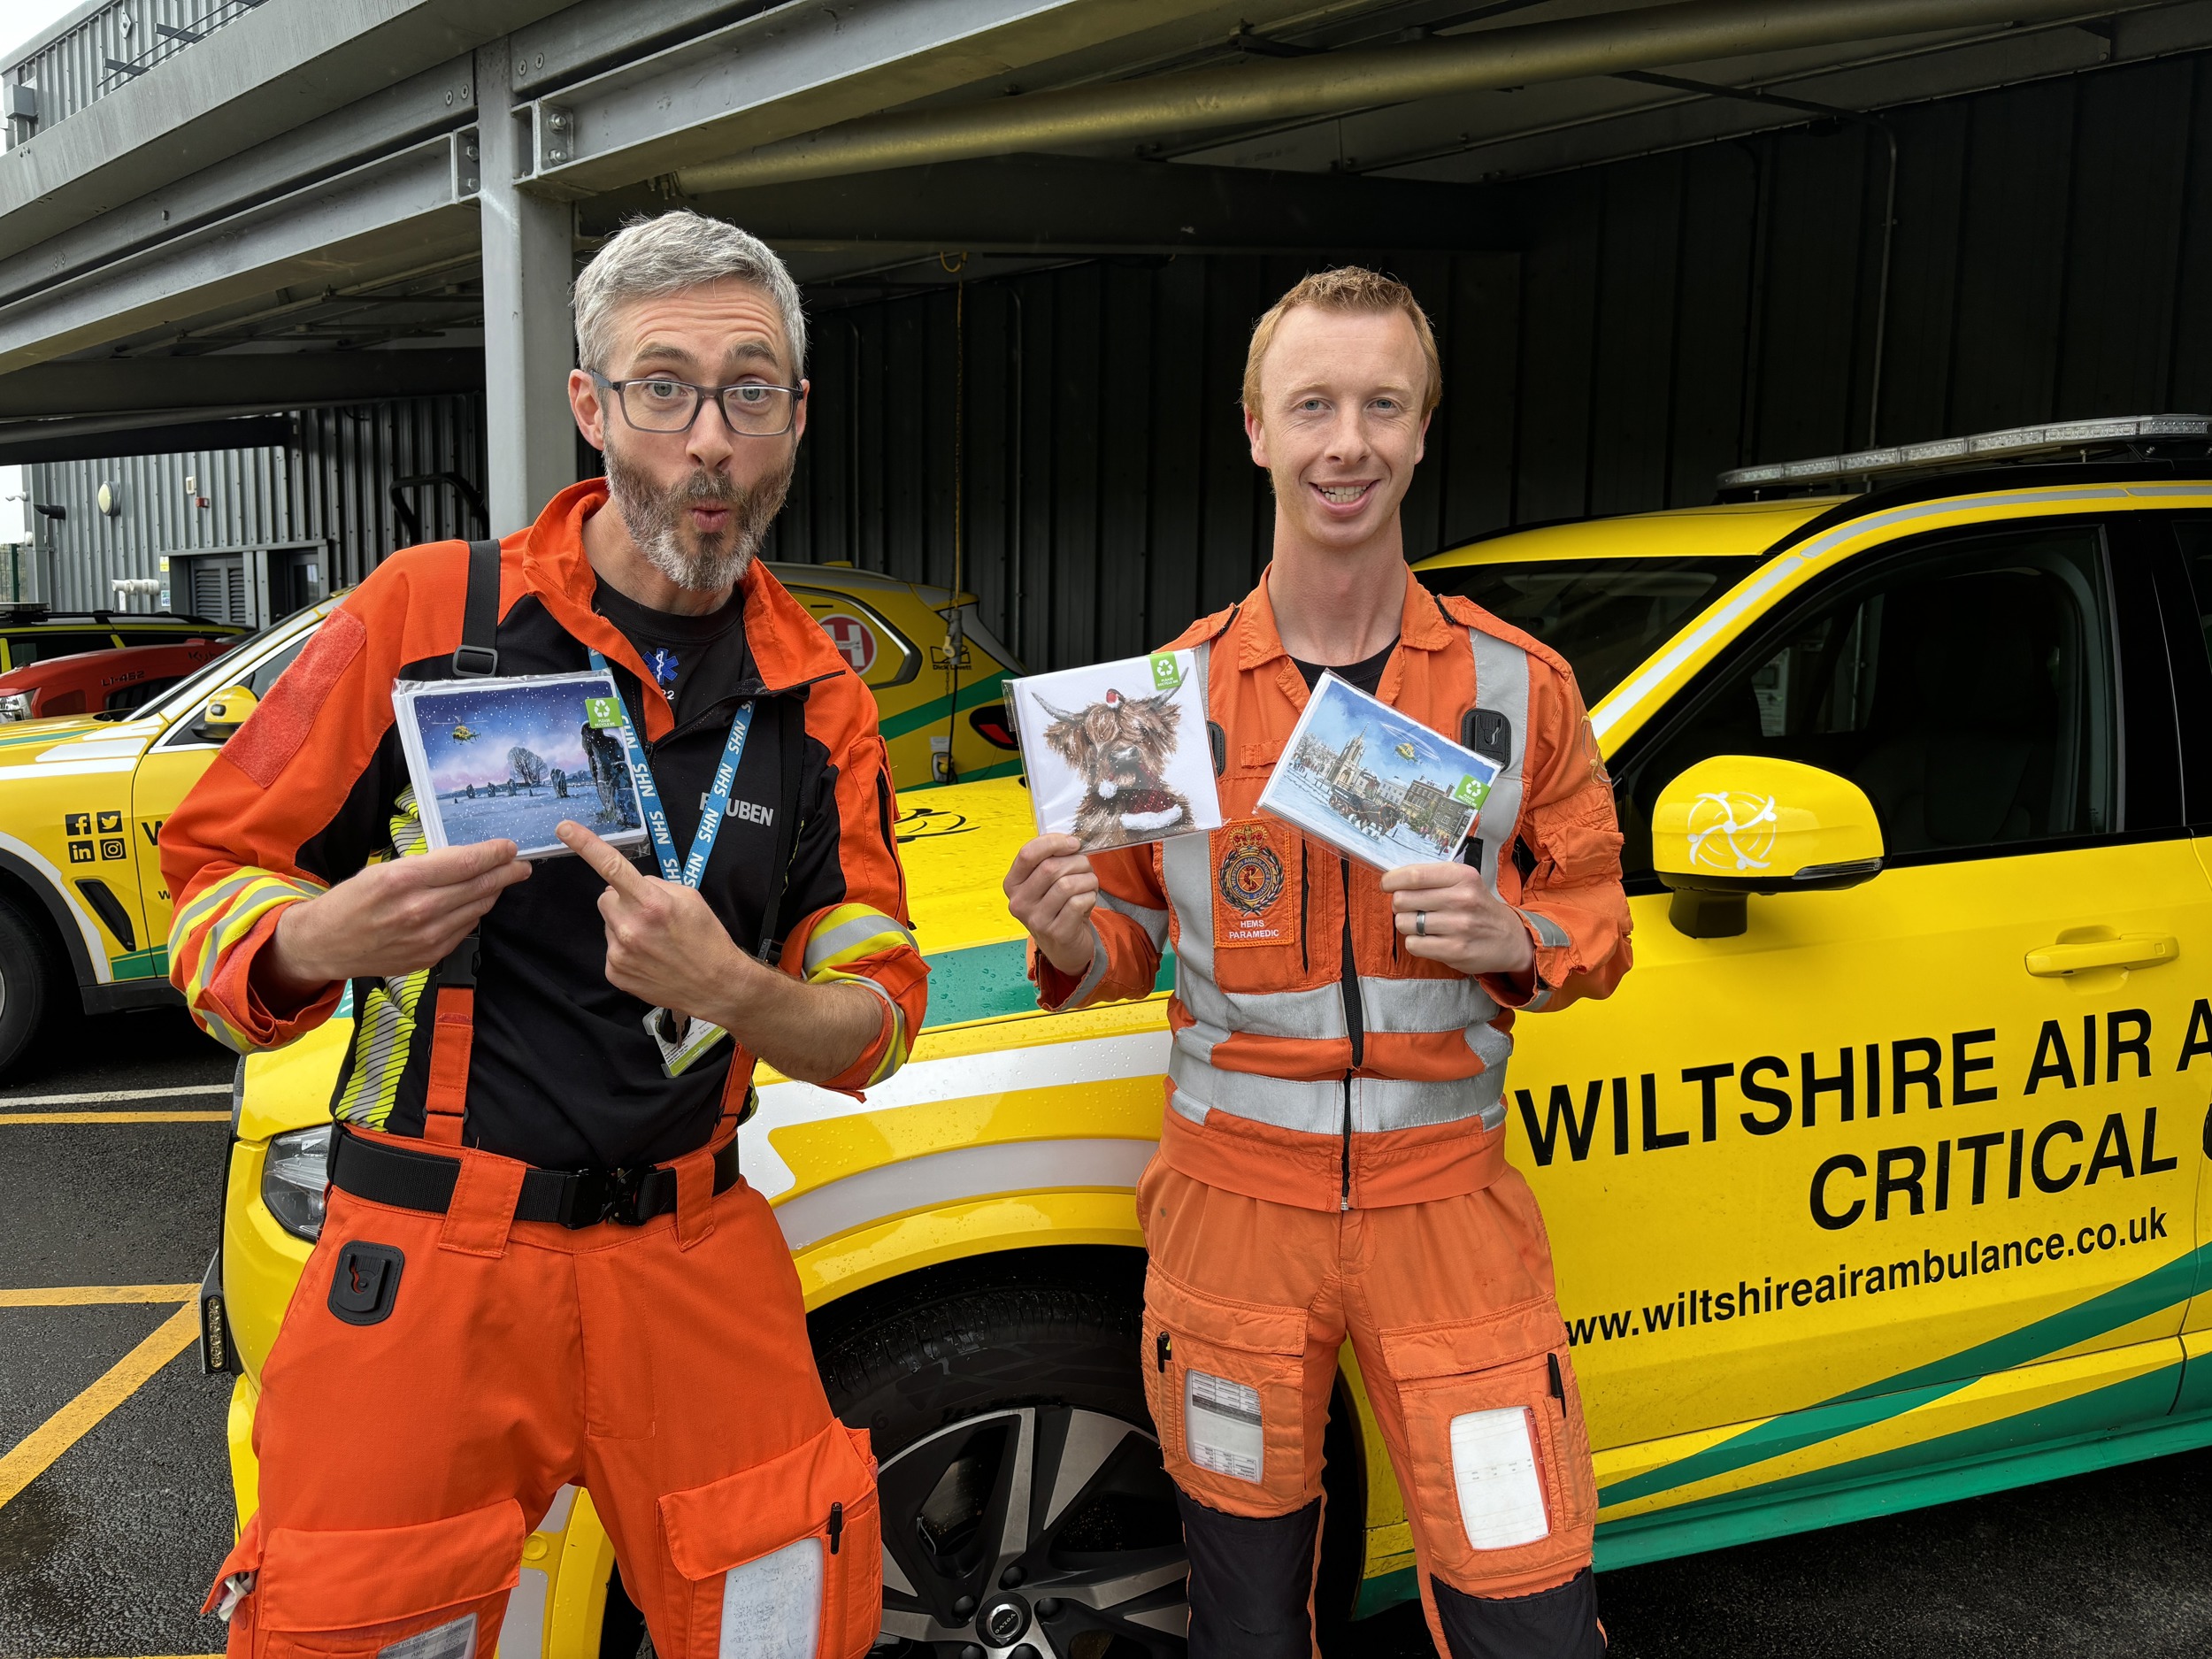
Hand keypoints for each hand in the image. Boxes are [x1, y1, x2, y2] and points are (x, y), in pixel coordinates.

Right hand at [263, 840, 531, 997]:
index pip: (465, 863)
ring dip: (492, 893)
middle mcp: (419, 910)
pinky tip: (471, 904)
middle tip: (521, 865)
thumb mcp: (382, 870)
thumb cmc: (351, 901)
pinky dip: (472, 914)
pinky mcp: (430, 957)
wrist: (324, 944)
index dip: (494, 854)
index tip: (510, 847)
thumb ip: (426, 866)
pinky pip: (464, 929)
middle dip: (506, 873)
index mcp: (403, 880)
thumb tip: (467, 859)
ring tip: (500, 881)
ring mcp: (427, 938)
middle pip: (480, 887)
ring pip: (477, 909)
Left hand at [558, 821, 757, 1021]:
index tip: (565, 828)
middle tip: (650, 914)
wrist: (716, 986)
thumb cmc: (707, 939)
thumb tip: (632, 883)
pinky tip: (648, 957)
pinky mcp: (614, 972)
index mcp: (652, 903)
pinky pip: (611, 948)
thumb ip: (655, 885)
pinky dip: (625, 949)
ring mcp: (619, 952)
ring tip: (654, 940)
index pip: (612, 866)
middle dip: (623, 899)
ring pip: (608, 922)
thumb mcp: (689, 898)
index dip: (585, 844)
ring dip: (625, 924)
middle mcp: (630, 927)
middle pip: (606, 896)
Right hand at [1004, 833, 1098, 978]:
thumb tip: (1071, 842)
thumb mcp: (1045, 883)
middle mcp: (1019, 902)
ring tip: (1089, 885)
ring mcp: (1036, 920)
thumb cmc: (1057, 906)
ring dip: (1087, 879)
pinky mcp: (1056, 932)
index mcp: (1012, 884)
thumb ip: (1051, 860)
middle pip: (1051, 868)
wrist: (1064, 946)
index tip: (1073, 843)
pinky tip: (1088, 901)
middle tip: (1086, 867)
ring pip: (1067, 884)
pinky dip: (1090, 896)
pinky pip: (1078, 902)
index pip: (1027, 853)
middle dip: (1077, 862)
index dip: (1054, 843)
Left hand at [1379, 862, 1536, 979]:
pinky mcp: (1454, 950)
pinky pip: (1413, 945)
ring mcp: (1458, 926)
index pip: (1414, 875)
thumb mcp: (1464, 882)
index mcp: (1462, 876)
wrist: (1509, 938)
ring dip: (1408, 925)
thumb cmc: (1478, 907)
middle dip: (1400, 905)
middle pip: (1403, 899)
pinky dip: (1415, 943)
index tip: (1387, 884)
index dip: (1392, 880)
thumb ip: (1433, 878)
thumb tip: (1392, 880)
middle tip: (1412, 908)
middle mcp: (1461, 899)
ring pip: (1405, 923)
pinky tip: (1430, 939)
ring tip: (1424, 925)